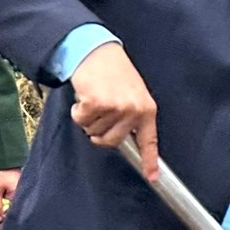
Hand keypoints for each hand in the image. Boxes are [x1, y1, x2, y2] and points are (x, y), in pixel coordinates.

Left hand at [0, 170, 19, 227]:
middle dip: (3, 224)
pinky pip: (14, 206)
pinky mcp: (20, 195)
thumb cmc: (1, 172)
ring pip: (14, 212)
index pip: (12, 216)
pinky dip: (7, 212)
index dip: (3, 225)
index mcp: (19, 198)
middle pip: (14, 216)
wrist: (6, 160)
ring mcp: (22, 197)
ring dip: (4, 218)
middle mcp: (23, 198)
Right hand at [70, 42, 158, 178]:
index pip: (149, 141)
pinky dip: (78, 110)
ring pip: (93, 131)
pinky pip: (81, 120)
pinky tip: (85, 95)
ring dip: (88, 118)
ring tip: (95, 98)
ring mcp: (116, 107)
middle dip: (99, 132)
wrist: (97, 51)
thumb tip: (125, 141)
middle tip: (99, 113)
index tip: (152, 178)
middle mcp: (134, 110)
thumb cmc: (114, 73)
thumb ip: (131, 117)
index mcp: (146, 110)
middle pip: (111, 142)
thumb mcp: (133, 94)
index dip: (150, 161)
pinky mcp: (97, 103)